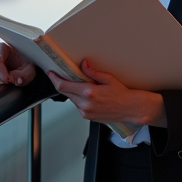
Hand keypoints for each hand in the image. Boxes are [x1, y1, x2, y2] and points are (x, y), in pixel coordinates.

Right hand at [0, 43, 36, 86]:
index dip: (3, 73)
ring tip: (7, 78)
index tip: (10, 79)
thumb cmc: (24, 64)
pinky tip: (1, 77)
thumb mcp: (29, 70)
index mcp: (2, 46)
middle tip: (10, 80)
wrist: (20, 65)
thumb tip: (18, 80)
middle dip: (0, 76)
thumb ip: (25, 76)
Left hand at [48, 60, 166, 127]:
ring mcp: (86, 112)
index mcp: (89, 93)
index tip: (51, 73)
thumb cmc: (122, 94)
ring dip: (72, 92)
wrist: (131, 109)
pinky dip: (78, 99)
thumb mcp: (108, 79)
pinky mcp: (87, 117)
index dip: (54, 78)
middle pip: (65, 92)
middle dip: (62, 83)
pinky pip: (77, 106)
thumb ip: (92, 72)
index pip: (63, 86)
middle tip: (61, 75)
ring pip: (71, 99)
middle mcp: (85, 104)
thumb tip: (84, 64)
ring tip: (81, 86)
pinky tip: (87, 95)